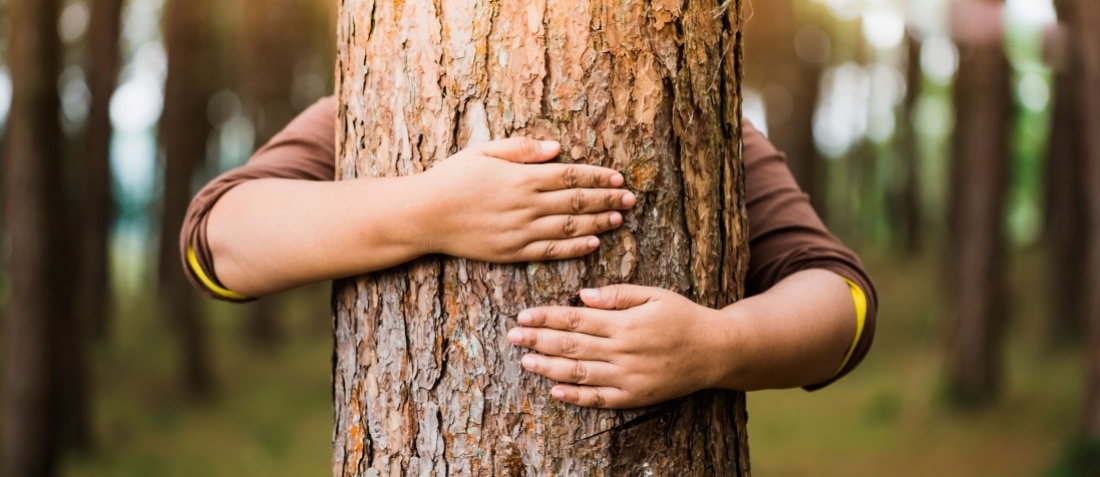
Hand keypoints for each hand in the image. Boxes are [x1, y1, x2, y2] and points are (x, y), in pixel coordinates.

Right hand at [418, 137, 635, 261]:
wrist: (423, 215)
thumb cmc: (451, 178)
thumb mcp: (484, 151)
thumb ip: (521, 149)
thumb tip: (557, 148)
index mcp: (521, 177)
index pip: (571, 175)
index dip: (598, 177)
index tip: (618, 177)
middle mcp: (525, 205)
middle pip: (577, 202)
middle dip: (607, 199)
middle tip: (631, 198)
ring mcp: (520, 231)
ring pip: (570, 228)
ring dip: (598, 223)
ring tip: (619, 218)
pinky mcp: (512, 252)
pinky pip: (551, 251)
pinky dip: (575, 248)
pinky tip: (593, 243)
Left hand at [507, 284, 726, 408]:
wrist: (716, 351)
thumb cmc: (683, 317)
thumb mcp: (655, 294)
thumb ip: (618, 295)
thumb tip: (582, 296)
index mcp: (625, 323)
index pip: (575, 318)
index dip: (546, 316)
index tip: (523, 314)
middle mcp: (623, 351)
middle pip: (571, 345)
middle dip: (538, 339)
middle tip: (512, 335)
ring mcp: (628, 377)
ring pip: (580, 373)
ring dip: (549, 368)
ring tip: (525, 361)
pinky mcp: (635, 397)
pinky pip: (600, 399)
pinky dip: (576, 397)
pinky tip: (554, 391)